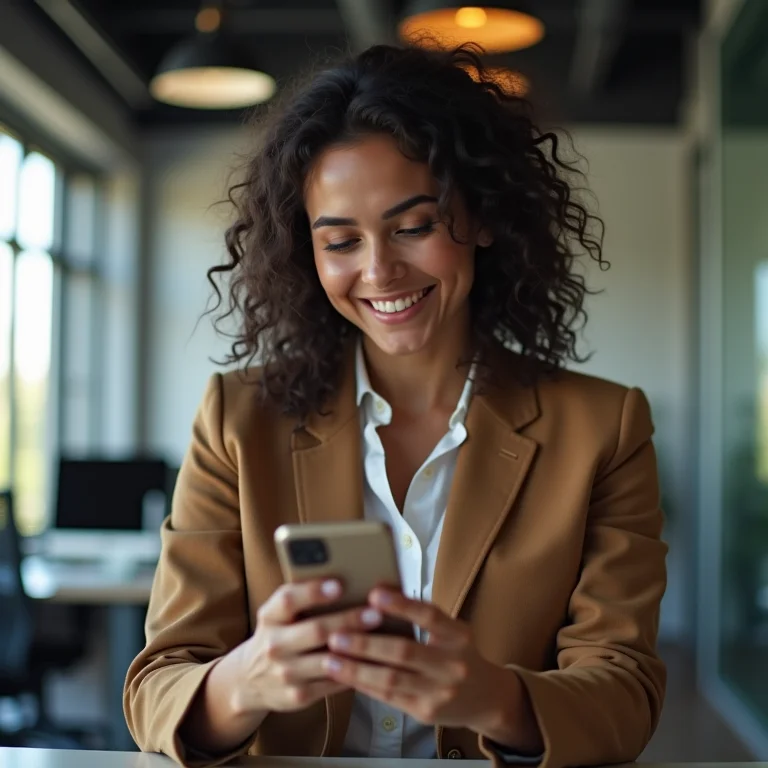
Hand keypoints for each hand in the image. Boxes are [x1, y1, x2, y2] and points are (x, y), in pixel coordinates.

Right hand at [227, 579, 383, 715]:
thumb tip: (346, 579)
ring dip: (356, 650)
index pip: (288, 600)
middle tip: (375, 613)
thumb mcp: (278, 614)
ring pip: (327, 661)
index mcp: (270, 617)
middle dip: (348, 621)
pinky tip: (373, 662)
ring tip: (381, 638)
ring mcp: (285, 673)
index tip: (339, 584)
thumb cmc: (278, 634)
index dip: (313, 592)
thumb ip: (302, 598)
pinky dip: (354, 672)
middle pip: (315, 630)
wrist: (250, 679)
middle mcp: (274, 645)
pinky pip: (333, 683)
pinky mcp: (298, 696)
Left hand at [322, 588, 541, 752]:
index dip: (401, 604)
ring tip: (330, 658)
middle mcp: (452, 664)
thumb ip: (421, 616)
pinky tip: (344, 676)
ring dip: (357, 668)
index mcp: (458, 635)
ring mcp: (439, 691)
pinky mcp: (425, 712)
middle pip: (404, 651)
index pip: (429, 616)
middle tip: (336, 633)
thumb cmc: (459, 654)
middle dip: (366, 642)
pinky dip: (364, 684)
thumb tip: (378, 593)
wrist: (487, 697)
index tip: (373, 593)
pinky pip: (389, 697)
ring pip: (391, 678)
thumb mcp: (451, 631)